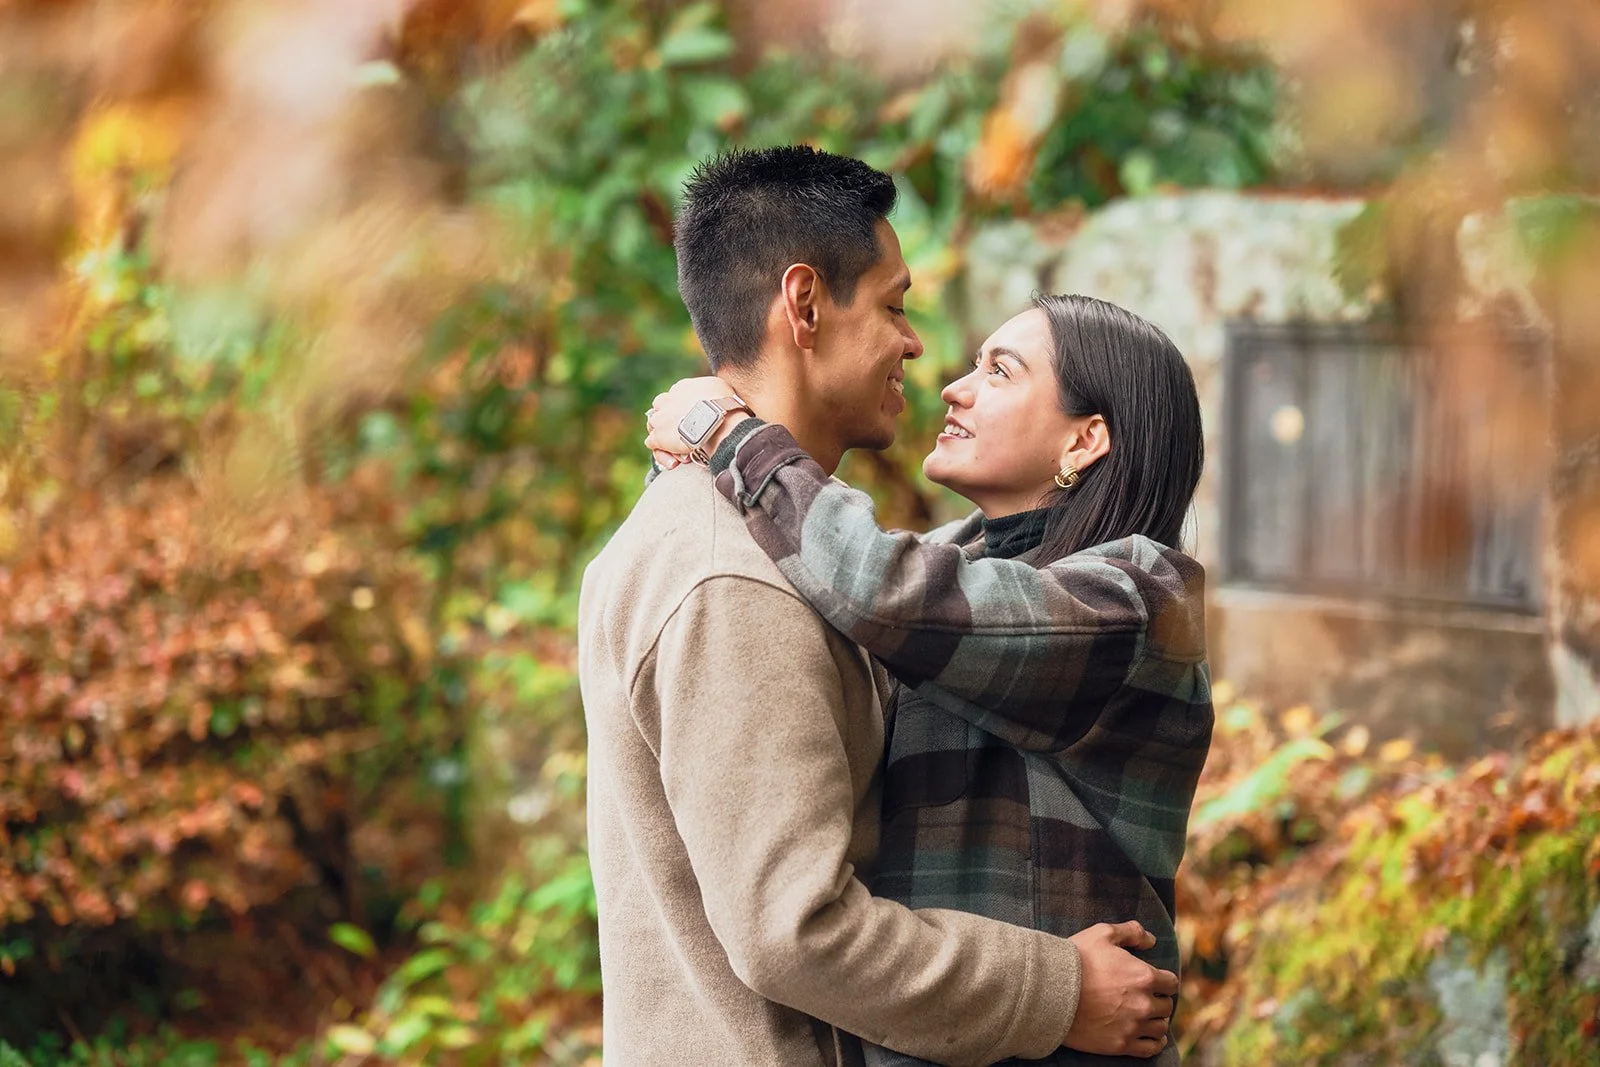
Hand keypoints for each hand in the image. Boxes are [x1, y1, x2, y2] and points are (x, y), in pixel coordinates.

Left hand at [643, 376, 745, 469]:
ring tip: (680, 450)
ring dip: (664, 437)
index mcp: (681, 388)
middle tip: (680, 433)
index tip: (691, 420)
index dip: (680, 410)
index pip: (674, 397)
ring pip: (653, 426)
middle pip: (659, 408)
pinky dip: (662, 452)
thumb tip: (711, 394)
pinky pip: (652, 444)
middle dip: (667, 420)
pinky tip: (674, 459)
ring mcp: (660, 419)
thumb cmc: (725, 405)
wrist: (719, 421)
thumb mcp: (719, 387)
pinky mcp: (658, 436)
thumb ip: (709, 389)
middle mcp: (667, 400)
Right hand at [1063, 921, 1177, 1057]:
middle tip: (1146, 997)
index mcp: (1144, 976)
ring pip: (1160, 1027)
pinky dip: (1154, 1043)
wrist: (1049, 990)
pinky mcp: (1120, 1044)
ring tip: (1146, 1016)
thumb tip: (1151, 940)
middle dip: (1158, 999)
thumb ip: (1131, 932)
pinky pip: (1150, 1048)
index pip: (1170, 982)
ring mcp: (1133, 1026)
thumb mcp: (1102, 934)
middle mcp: (1144, 1004)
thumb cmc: (1076, 959)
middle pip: (1166, 1006)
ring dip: (1156, 1020)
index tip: (1154, 981)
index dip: (1163, 980)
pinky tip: (1151, 1037)